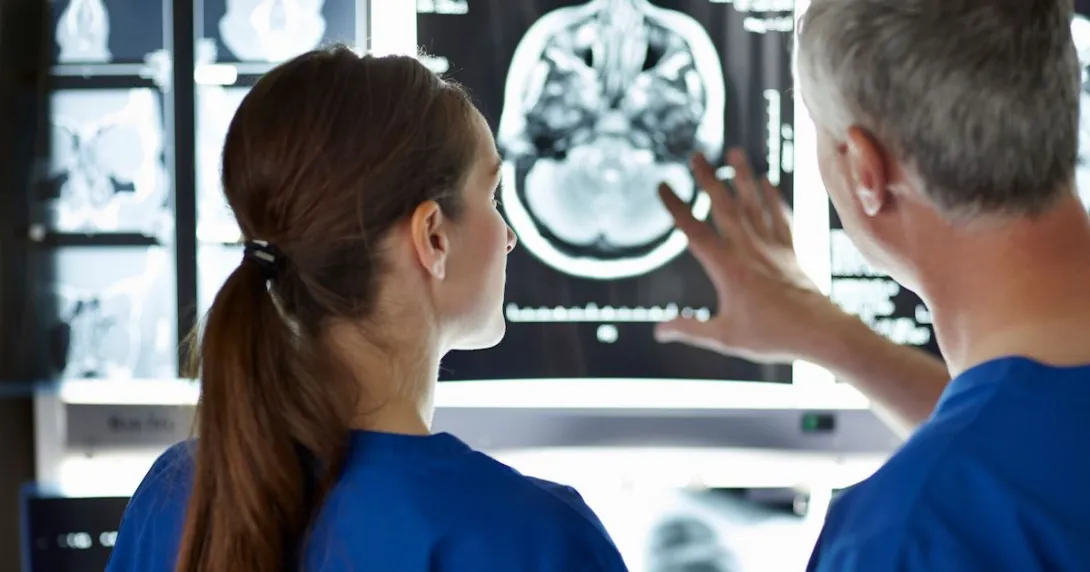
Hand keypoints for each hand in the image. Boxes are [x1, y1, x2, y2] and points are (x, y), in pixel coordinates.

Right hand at [656, 148, 844, 362]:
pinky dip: (773, 198)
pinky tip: (767, 182)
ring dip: (743, 176)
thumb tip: (659, 331)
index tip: (663, 185)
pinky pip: (780, 217)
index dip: (677, 206)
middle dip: (709, 178)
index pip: (694, 231)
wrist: (820, 332)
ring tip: (734, 152)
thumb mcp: (724, 337)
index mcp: (727, 269)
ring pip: (754, 204)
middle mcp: (749, 250)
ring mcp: (772, 247)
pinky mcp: (790, 251)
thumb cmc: (772, 337)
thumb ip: (690, 329)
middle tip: (697, 155)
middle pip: (724, 207)